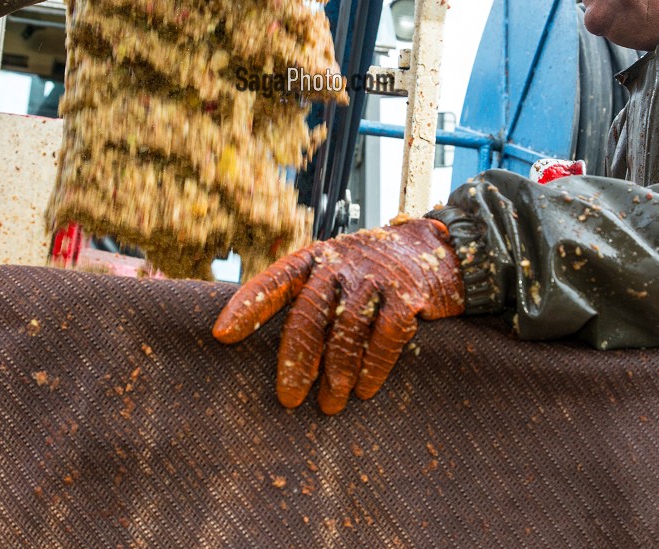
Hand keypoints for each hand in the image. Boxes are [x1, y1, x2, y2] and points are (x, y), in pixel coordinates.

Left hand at [212, 217, 464, 414]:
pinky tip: (365, 390)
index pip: (276, 280)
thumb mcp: (337, 271)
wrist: (437, 251)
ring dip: (337, 372)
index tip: (222, 335)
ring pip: (347, 328)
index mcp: (316, 259)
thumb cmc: (371, 273)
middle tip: (288, 398)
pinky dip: (375, 366)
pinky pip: (387, 334)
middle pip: (309, 313)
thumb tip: (260, 344)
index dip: (248, 305)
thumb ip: (308, 298)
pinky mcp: (407, 294)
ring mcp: (375, 277)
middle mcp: (341, 264)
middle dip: (297, 359)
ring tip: (329, 405)